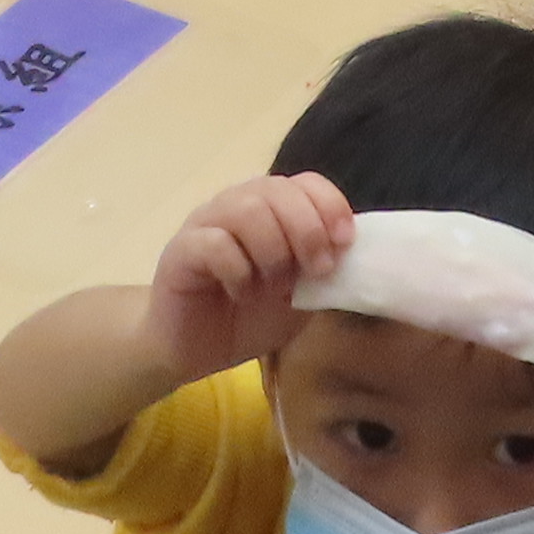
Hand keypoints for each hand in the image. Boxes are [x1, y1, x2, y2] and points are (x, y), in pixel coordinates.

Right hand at [142, 169, 352, 374]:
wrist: (193, 351)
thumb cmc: (248, 318)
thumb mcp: (300, 297)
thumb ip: (321, 271)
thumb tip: (353, 253)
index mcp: (270, 210)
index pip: (305, 182)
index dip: (330, 205)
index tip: (344, 242)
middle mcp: (236, 205)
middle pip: (277, 188)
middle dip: (307, 229)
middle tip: (317, 269)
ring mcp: (205, 224)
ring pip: (246, 208)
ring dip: (273, 248)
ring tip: (276, 285)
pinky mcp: (180, 251)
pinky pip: (214, 243)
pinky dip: (238, 270)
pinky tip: (240, 293)